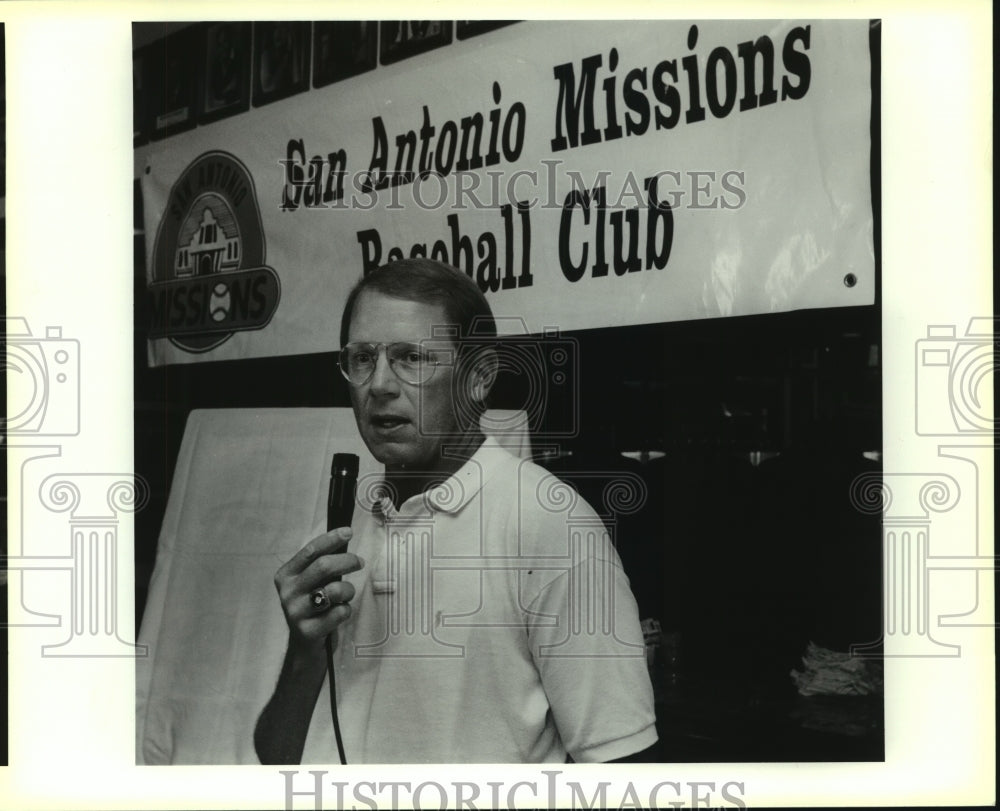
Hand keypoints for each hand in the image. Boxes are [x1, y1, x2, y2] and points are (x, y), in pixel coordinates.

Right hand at [274, 527, 363, 653]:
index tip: (348, 532)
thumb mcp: (310, 583)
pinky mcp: (308, 631)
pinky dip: (346, 610)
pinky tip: (339, 613)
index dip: (331, 539)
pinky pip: (339, 612)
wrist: (305, 645)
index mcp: (286, 575)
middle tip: (360, 562)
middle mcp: (287, 592)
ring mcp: (296, 612)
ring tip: (346, 595)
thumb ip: (321, 565)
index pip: (310, 551)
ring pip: (335, 590)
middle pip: (323, 566)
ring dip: (349, 590)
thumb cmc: (313, 606)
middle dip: (347, 561)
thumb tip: (344, 537)